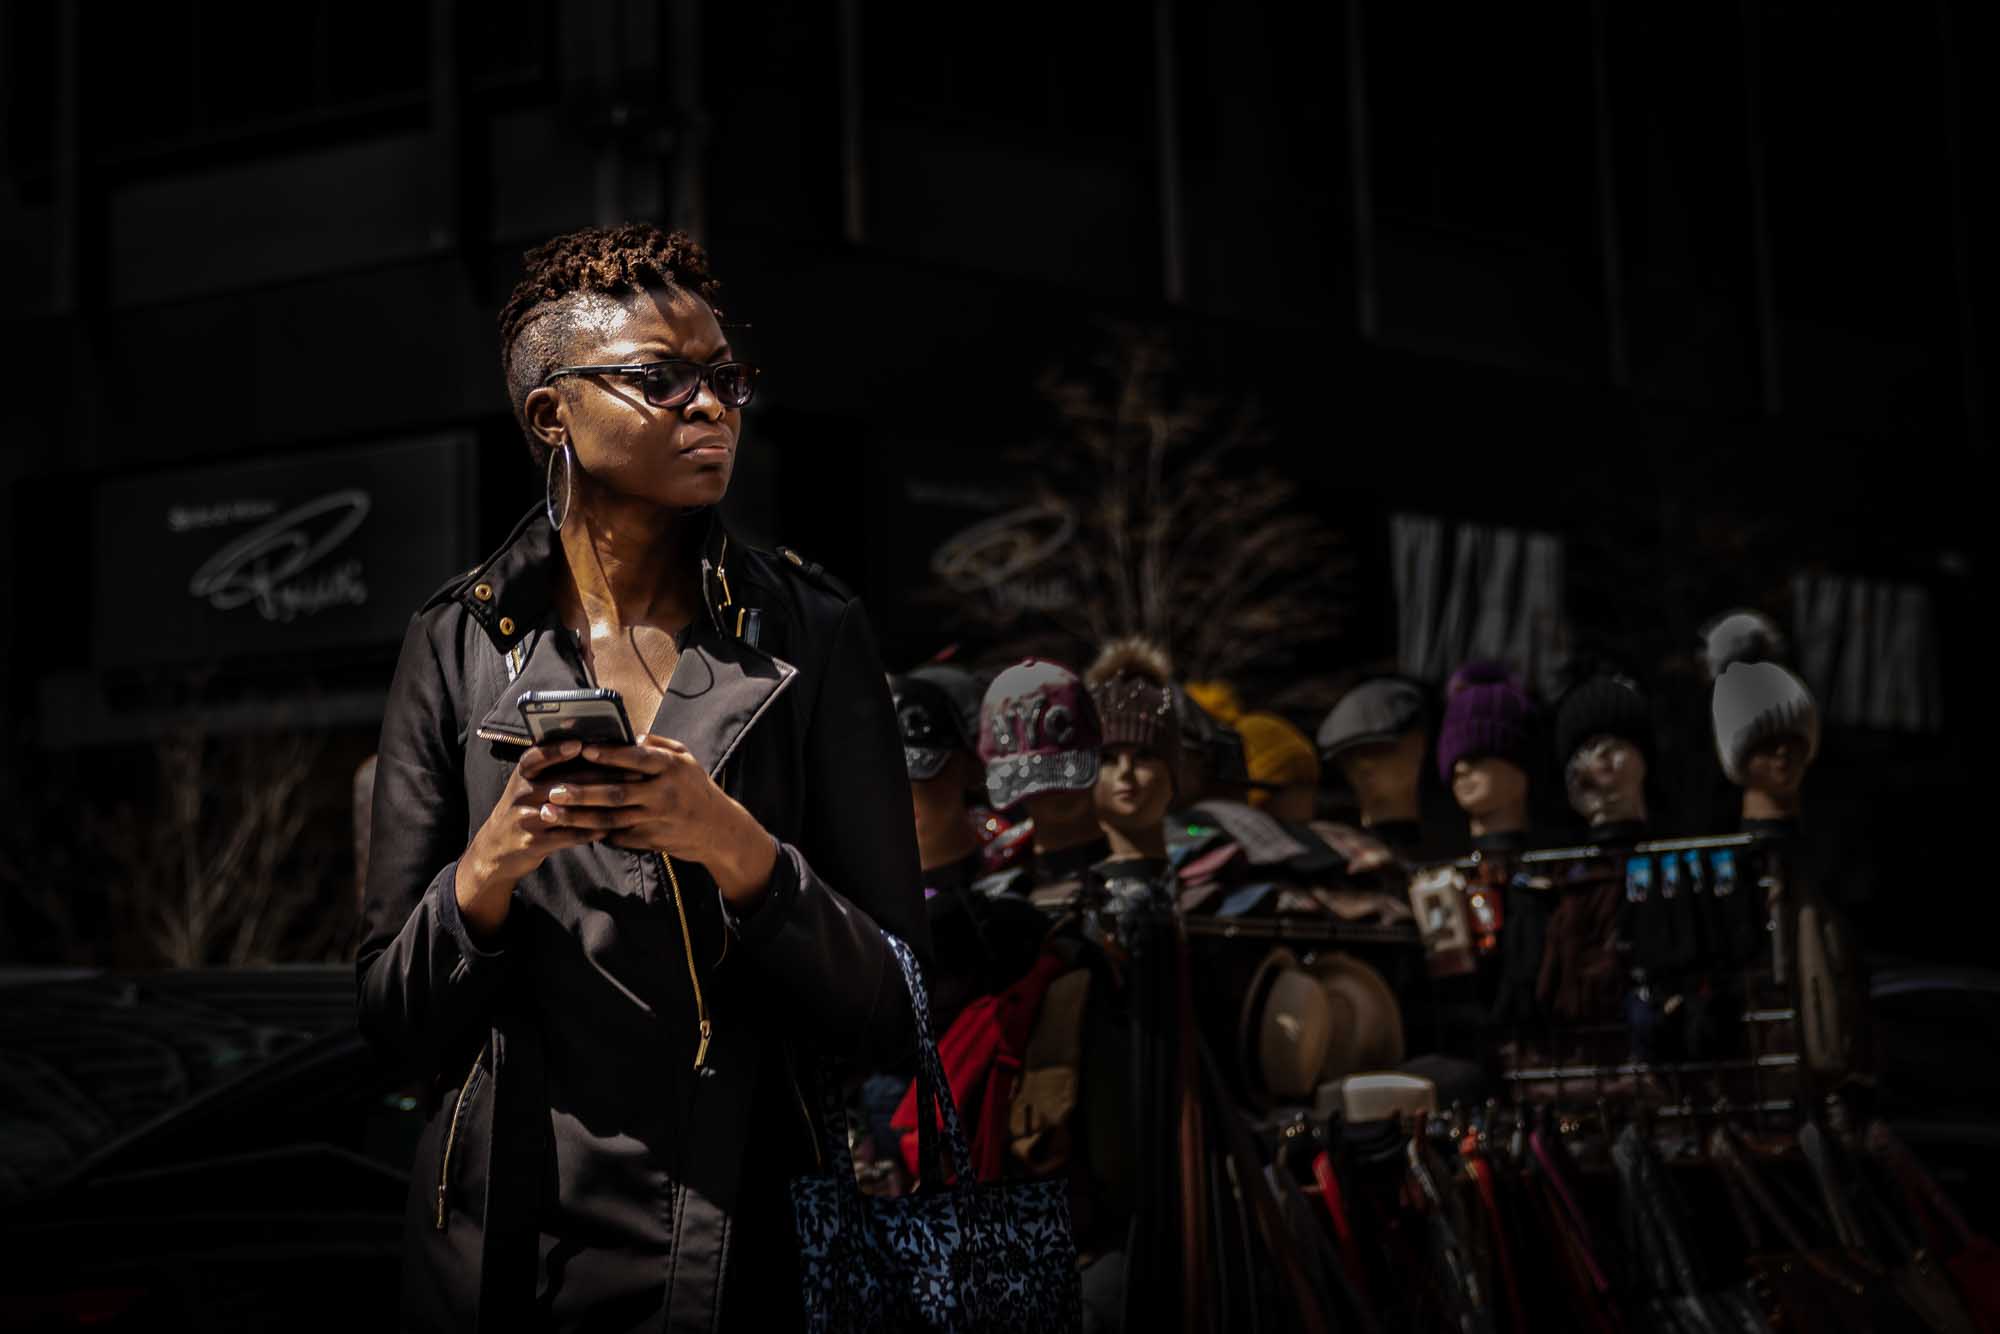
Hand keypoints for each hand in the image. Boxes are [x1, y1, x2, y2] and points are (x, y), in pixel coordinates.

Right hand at [457, 740, 622, 937]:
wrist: (495, 850)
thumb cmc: (523, 809)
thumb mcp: (527, 786)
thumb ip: (551, 769)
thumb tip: (590, 747)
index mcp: (521, 776)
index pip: (535, 758)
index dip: (556, 751)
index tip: (579, 744)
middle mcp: (520, 795)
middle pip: (562, 782)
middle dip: (600, 776)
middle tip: (631, 772)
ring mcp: (526, 820)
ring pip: (569, 810)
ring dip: (600, 805)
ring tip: (627, 800)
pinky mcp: (534, 843)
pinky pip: (568, 836)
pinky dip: (590, 832)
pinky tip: (610, 827)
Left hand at [553, 735, 777, 906]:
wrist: (718, 830)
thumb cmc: (696, 788)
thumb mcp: (686, 759)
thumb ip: (658, 745)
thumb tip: (629, 736)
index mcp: (672, 768)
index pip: (637, 758)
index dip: (610, 755)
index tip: (584, 750)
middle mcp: (663, 795)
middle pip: (617, 793)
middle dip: (582, 792)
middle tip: (553, 790)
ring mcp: (656, 820)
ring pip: (611, 820)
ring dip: (579, 817)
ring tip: (551, 813)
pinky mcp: (650, 840)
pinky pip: (618, 836)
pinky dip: (593, 832)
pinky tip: (569, 829)